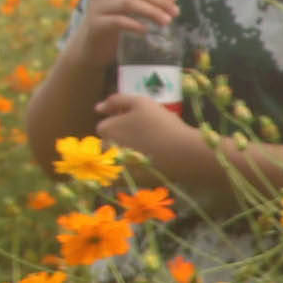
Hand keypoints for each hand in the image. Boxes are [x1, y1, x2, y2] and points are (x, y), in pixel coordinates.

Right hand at [71, 0, 178, 57]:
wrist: (94, 41)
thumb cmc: (119, 17)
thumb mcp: (137, 2)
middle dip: (159, 0)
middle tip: (175, 12)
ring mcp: (96, 5)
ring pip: (128, 3)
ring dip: (151, 11)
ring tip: (167, 21)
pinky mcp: (95, 23)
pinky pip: (117, 21)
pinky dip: (135, 24)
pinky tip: (146, 30)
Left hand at [90, 88, 207, 183]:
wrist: (184, 154)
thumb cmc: (162, 124)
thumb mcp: (141, 102)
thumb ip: (117, 100)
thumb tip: (98, 108)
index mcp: (106, 128)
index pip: (106, 124)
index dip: (121, 121)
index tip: (139, 121)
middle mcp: (106, 148)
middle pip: (109, 141)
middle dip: (121, 138)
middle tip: (145, 136)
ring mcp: (115, 165)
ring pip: (117, 156)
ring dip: (127, 152)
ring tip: (150, 149)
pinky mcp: (126, 181)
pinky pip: (124, 174)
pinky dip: (131, 169)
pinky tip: (148, 163)